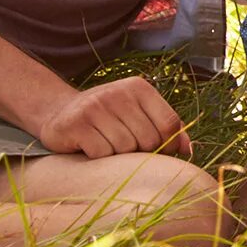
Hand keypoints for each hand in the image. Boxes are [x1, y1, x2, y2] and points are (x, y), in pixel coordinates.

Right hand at [35, 77, 191, 158]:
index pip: (170, 122)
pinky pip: (102, 153)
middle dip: (142, 152)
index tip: (160, 153)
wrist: (59, 112)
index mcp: (139, 88)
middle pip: (149, 139)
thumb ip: (165, 128)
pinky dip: (100, 158)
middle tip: (127, 149)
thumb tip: (187, 150)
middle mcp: (118, 93)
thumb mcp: (138, 113)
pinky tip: (91, 148)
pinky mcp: (75, 124)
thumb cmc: (107, 117)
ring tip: (108, 146)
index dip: (170, 145)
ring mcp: (95, 107)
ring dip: (118, 156)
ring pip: (125, 148)